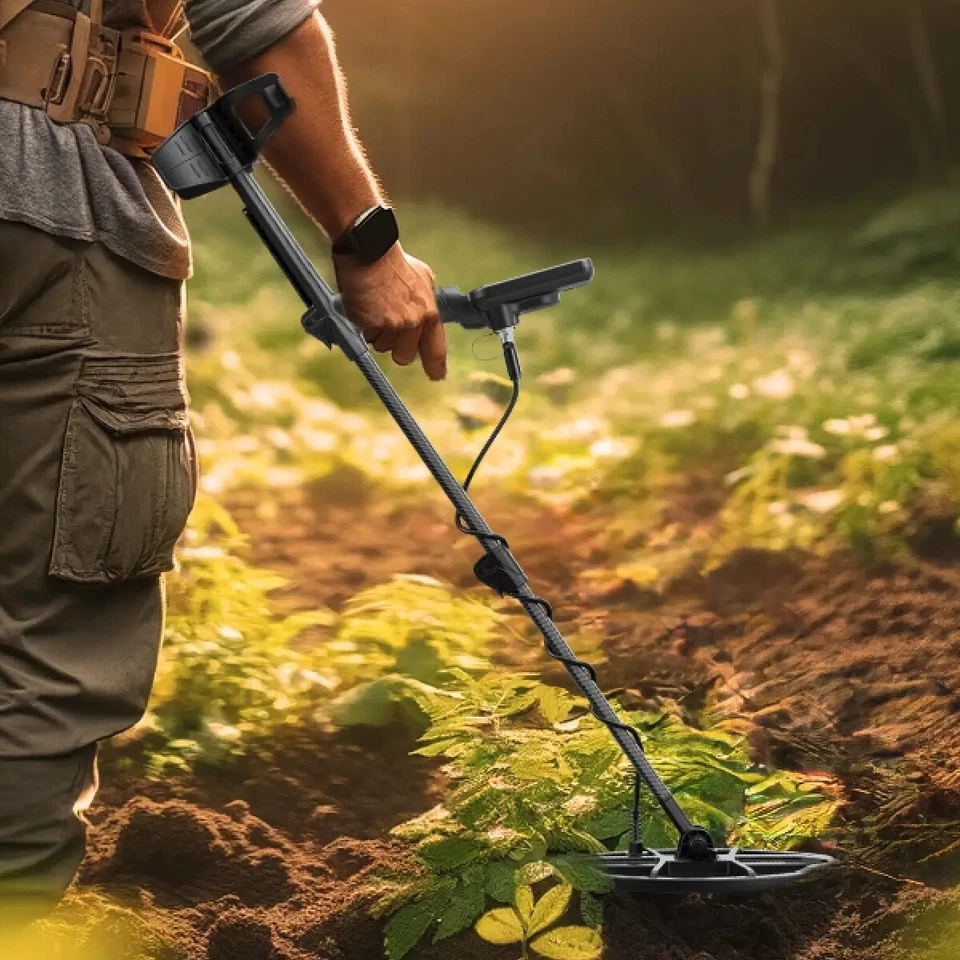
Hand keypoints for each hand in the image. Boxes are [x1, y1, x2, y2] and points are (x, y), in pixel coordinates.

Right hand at [333, 245, 446, 380]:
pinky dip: (364, 325)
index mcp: (429, 313)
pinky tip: (365, 305)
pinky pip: (366, 336)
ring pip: (382, 347)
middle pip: (404, 356)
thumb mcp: (423, 280)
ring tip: (376, 307)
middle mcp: (413, 323)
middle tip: (388, 327)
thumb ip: (426, 305)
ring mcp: (392, 325)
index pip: (435, 349)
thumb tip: (426, 321)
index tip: (436, 376)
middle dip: (395, 347)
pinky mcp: (371, 324)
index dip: (435, 366)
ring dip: (377, 334)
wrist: (370, 250)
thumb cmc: (394, 262)